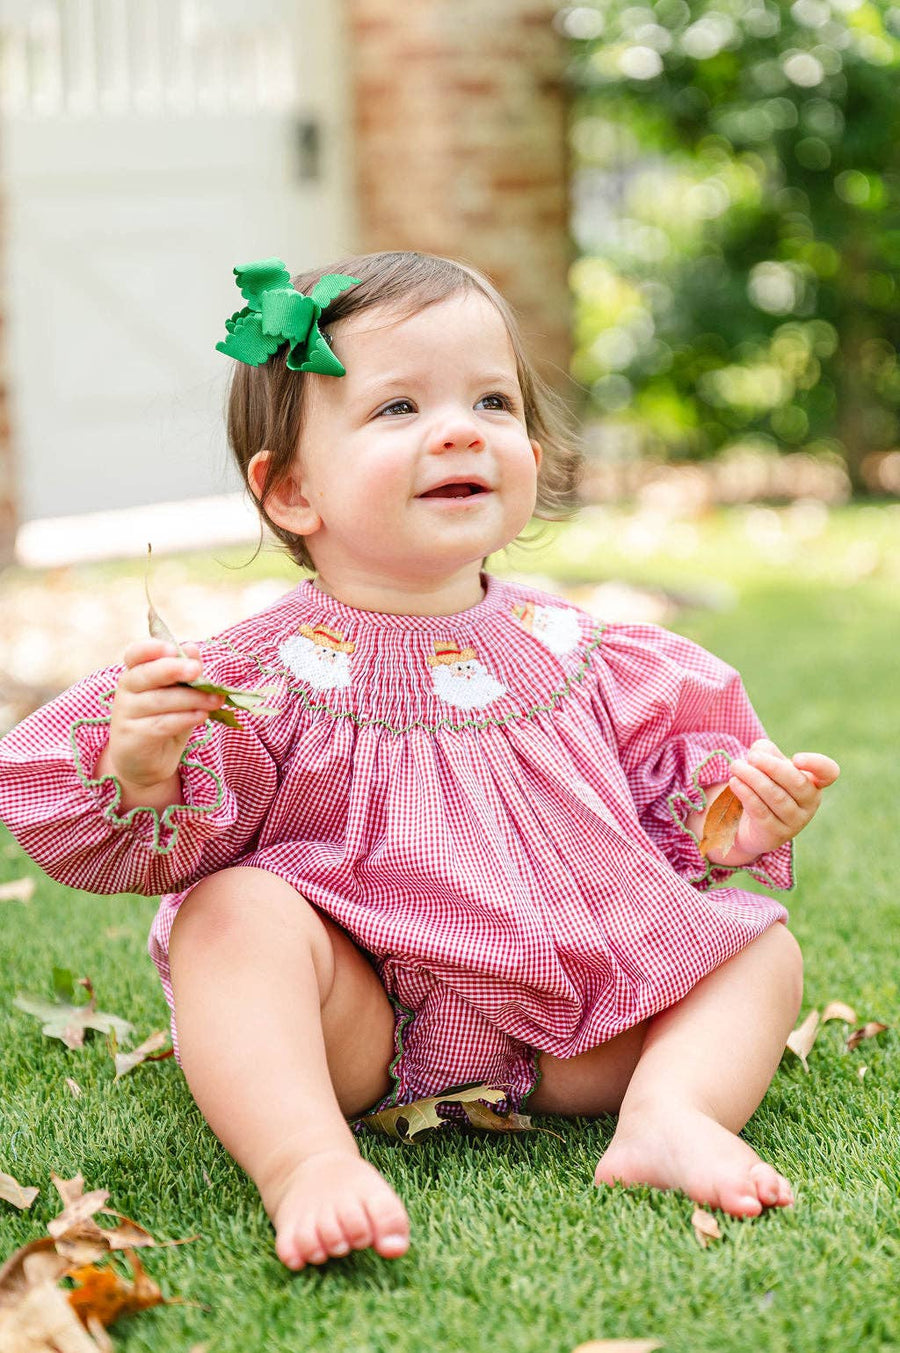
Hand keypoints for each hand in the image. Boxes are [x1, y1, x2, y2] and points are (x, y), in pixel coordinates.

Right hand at [105, 639, 224, 794]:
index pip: (135, 654)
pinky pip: (161, 724)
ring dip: (191, 698)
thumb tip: (193, 649)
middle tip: (197, 669)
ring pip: (159, 700)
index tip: (172, 648)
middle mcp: (126, 690)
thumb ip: (186, 674)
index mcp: (136, 673)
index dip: (151, 648)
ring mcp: (125, 714)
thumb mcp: (179, 696)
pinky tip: (202, 716)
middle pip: (146, 674)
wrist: (146, 763)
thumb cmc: (164, 721)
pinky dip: (185, 718)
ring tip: (215, 700)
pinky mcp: (132, 737)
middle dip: (173, 670)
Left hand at [725, 738, 839, 862]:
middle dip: (772, 767)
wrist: (750, 823)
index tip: (796, 758)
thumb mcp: (766, 764)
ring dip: (754, 778)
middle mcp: (810, 803)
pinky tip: (735, 782)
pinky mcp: (776, 834)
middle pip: (797, 782)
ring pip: (777, 797)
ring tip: (736, 766)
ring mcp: (795, 821)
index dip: (816, 764)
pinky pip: (761, 811)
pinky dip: (747, 794)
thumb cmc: (764, 785)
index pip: (828, 773)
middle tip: (752, 757)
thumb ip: (765, 752)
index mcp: (813, 782)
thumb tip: (759, 753)